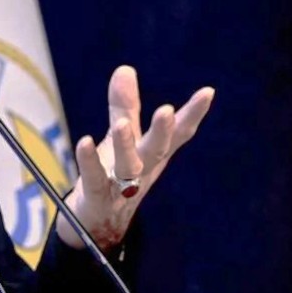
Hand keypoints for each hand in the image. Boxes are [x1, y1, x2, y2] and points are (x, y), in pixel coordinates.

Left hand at [56, 66, 213, 250]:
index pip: (178, 134)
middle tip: (167, 111)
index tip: (207, 92)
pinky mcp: (97, 198)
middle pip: (156, 151)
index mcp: (154, 155)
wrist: (97, 224)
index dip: (193, 114)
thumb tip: (125, 68)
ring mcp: (121, 188)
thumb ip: (125, 107)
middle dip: (163, 132)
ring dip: (126, 146)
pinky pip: (94, 180)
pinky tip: (84, 142)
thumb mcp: (122, 139)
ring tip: (121, 125)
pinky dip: (90, 162)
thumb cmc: (116, 175)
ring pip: (128, 168)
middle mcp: (143, 171)